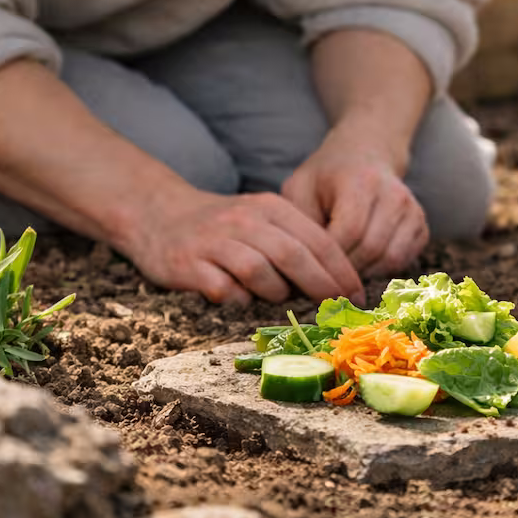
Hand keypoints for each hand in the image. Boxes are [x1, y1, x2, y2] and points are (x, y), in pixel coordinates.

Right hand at [121, 189, 364, 305]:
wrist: (160, 215)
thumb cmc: (226, 225)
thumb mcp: (265, 219)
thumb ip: (297, 242)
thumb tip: (339, 283)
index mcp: (271, 208)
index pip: (317, 239)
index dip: (341, 270)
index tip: (357, 295)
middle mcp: (245, 221)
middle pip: (292, 255)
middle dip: (320, 285)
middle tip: (334, 309)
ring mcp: (214, 241)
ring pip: (258, 270)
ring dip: (275, 292)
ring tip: (278, 299)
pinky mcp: (187, 264)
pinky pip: (221, 288)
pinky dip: (237, 299)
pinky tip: (240, 300)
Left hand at [282, 126, 428, 278]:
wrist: (365, 154)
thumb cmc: (326, 177)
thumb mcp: (301, 187)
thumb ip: (301, 221)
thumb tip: (305, 263)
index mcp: (361, 181)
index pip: (350, 231)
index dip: (329, 256)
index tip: (311, 266)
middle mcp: (393, 193)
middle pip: (371, 248)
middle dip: (345, 270)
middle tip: (325, 275)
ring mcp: (412, 209)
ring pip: (391, 259)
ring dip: (364, 273)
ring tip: (342, 271)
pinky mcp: (420, 224)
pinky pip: (404, 260)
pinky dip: (381, 270)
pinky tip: (362, 262)